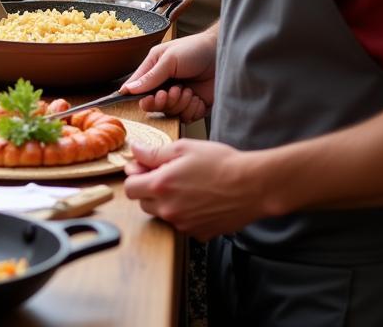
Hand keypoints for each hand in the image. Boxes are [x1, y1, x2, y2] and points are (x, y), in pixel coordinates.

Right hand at [121, 31, 216, 121]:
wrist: (223, 54)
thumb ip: (150, 75)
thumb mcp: (169, 59)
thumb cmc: (194, 49)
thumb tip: (129, 88)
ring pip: (171, 113)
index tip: (149, 99)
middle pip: (154, 105)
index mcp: (153, 70)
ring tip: (189, 90)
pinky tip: (198, 98)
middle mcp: (164, 85)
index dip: (140, 98)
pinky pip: (187, 117)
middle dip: (164, 101)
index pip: (138, 89)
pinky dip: (193, 110)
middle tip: (173, 91)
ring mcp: (179, 97)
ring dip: (180, 103)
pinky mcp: (194, 106)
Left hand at [124, 138, 265, 239]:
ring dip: (167, 202)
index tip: (145, 168)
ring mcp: (184, 225)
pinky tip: (200, 201)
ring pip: (163, 214)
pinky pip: (183, 224)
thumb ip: (154, 153)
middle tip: (168, 175)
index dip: (135, 176)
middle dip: (150, 189)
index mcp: (161, 186)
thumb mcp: (183, 148)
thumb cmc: (220, 163)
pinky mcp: (200, 233)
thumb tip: (135, 150)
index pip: (129, 188)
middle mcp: (169, 210)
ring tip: (187, 186)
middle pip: (144, 203)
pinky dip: (186, 214)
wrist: (252, 186)